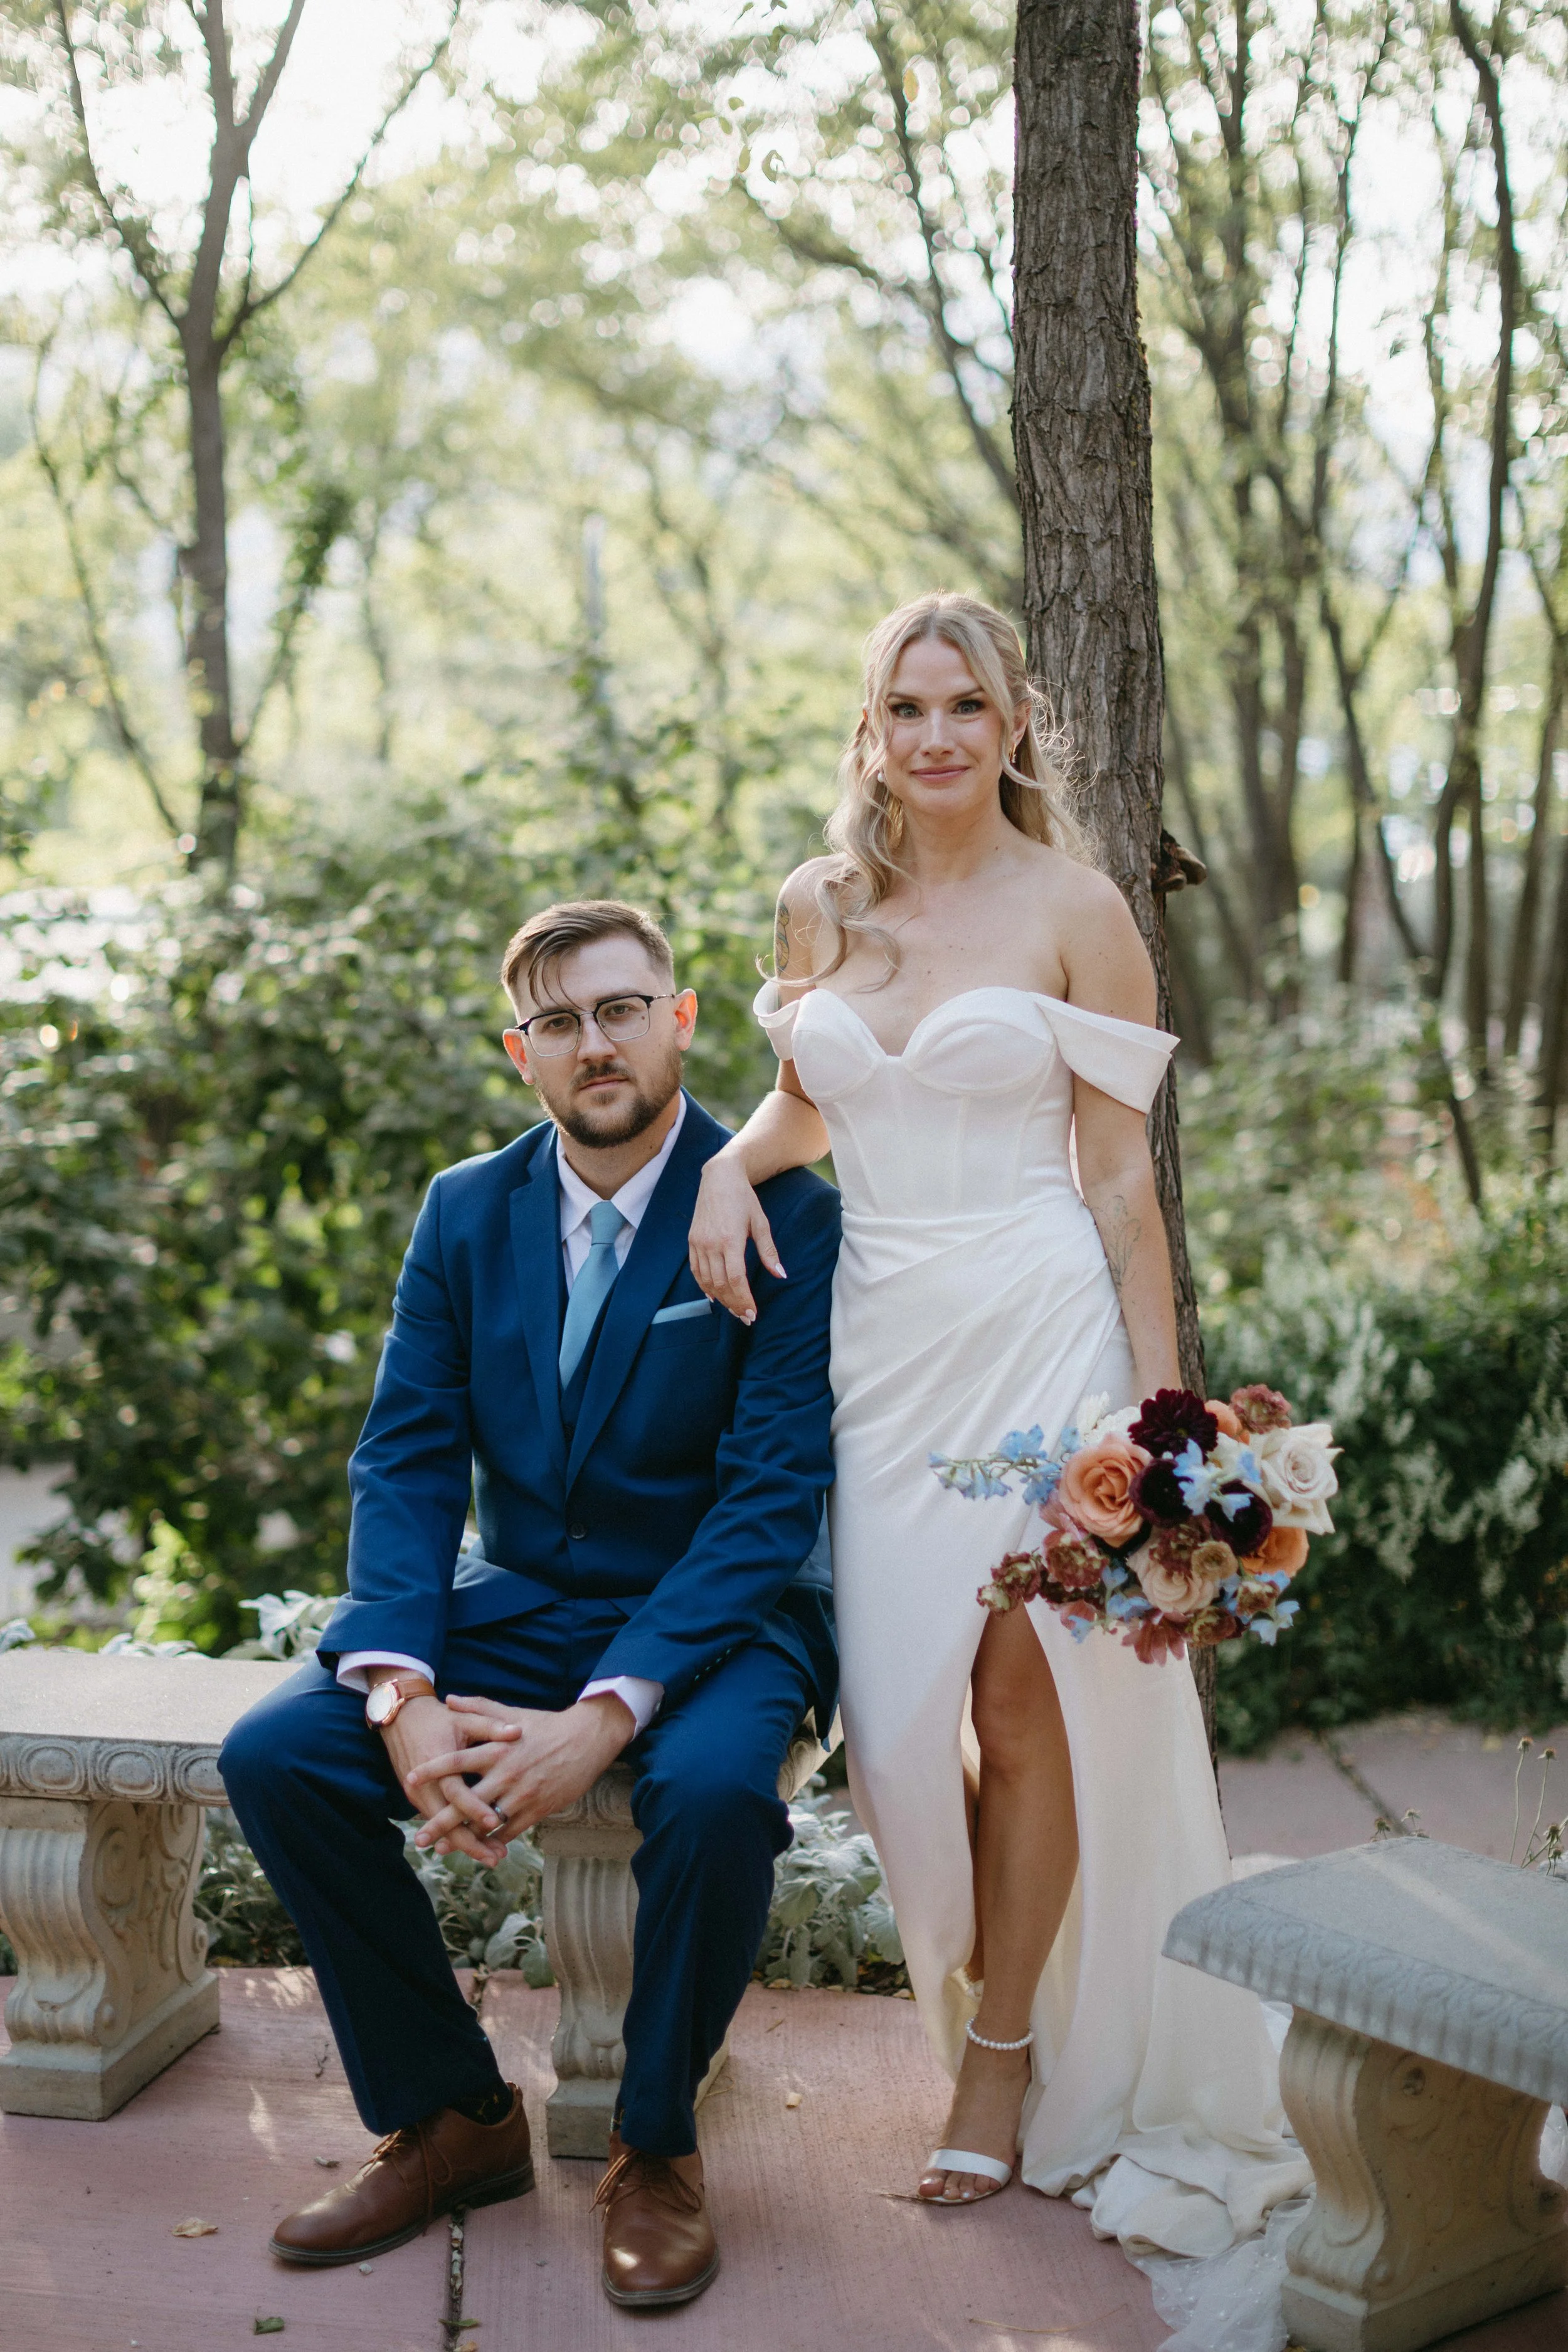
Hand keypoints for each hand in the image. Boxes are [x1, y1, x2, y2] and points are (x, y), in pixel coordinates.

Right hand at [379, 1694, 512, 1866]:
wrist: (401, 1718)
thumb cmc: (438, 1718)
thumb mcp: (463, 1718)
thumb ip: (490, 1725)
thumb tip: (517, 1732)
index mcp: (437, 1762)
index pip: (456, 1792)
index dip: (475, 1808)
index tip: (495, 1822)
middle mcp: (425, 1783)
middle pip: (447, 1821)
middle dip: (470, 1842)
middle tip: (495, 1858)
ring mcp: (418, 1794)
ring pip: (442, 1826)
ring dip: (464, 1843)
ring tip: (490, 1857)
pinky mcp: (417, 1798)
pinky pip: (438, 1820)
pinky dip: (454, 1834)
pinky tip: (474, 1844)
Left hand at [407, 1692, 633, 1854]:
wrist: (587, 1739)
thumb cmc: (546, 1725)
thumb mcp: (512, 1714)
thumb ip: (479, 1708)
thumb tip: (449, 1699)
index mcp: (496, 1749)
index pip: (457, 1761)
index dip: (432, 1770)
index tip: (409, 1779)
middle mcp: (506, 1774)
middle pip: (466, 1802)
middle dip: (441, 1822)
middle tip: (419, 1838)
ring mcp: (521, 1795)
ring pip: (486, 1823)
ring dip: (463, 1838)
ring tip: (443, 1850)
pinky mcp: (537, 1810)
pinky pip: (510, 1831)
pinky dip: (493, 1842)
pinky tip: (479, 1849)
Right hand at [689, 1148, 783, 1323]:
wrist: (719, 1178)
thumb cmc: (744, 1199)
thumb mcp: (760, 1223)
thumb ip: (769, 1252)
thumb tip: (781, 1275)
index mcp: (730, 1239)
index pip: (736, 1279)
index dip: (744, 1299)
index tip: (752, 1313)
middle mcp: (711, 1244)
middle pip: (721, 1284)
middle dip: (734, 1304)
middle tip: (746, 1317)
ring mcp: (699, 1243)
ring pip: (707, 1281)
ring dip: (721, 1298)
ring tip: (734, 1309)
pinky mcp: (692, 1241)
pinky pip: (696, 1270)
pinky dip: (704, 1286)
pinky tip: (714, 1296)